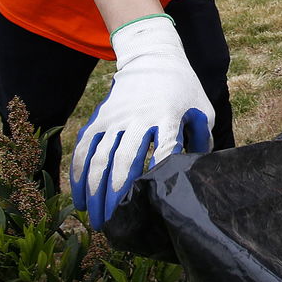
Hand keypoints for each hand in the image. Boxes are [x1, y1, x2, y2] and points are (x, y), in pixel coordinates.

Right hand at [69, 14, 213, 229]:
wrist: (153, 57)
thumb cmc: (183, 89)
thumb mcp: (201, 109)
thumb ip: (202, 140)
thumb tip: (200, 172)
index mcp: (167, 116)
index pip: (162, 151)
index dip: (156, 178)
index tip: (151, 204)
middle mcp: (138, 117)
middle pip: (123, 162)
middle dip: (117, 197)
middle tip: (116, 225)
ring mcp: (115, 118)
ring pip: (99, 159)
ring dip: (95, 193)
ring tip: (98, 220)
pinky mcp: (99, 117)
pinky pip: (84, 149)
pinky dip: (79, 175)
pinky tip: (79, 198)